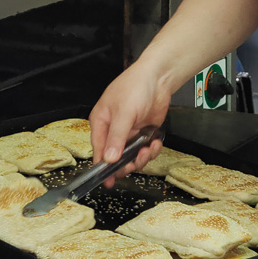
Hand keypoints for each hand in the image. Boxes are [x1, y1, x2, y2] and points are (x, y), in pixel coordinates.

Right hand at [89, 59, 170, 185]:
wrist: (159, 77)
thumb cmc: (135, 87)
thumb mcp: (124, 113)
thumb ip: (116, 137)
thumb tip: (108, 159)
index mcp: (101, 122)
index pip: (99, 150)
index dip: (102, 167)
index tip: (108, 181)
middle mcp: (113, 130)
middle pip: (115, 157)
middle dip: (127, 163)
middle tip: (136, 161)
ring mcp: (129, 132)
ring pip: (131, 156)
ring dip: (141, 157)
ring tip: (148, 149)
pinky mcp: (143, 133)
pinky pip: (145, 150)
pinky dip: (151, 150)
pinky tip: (155, 143)